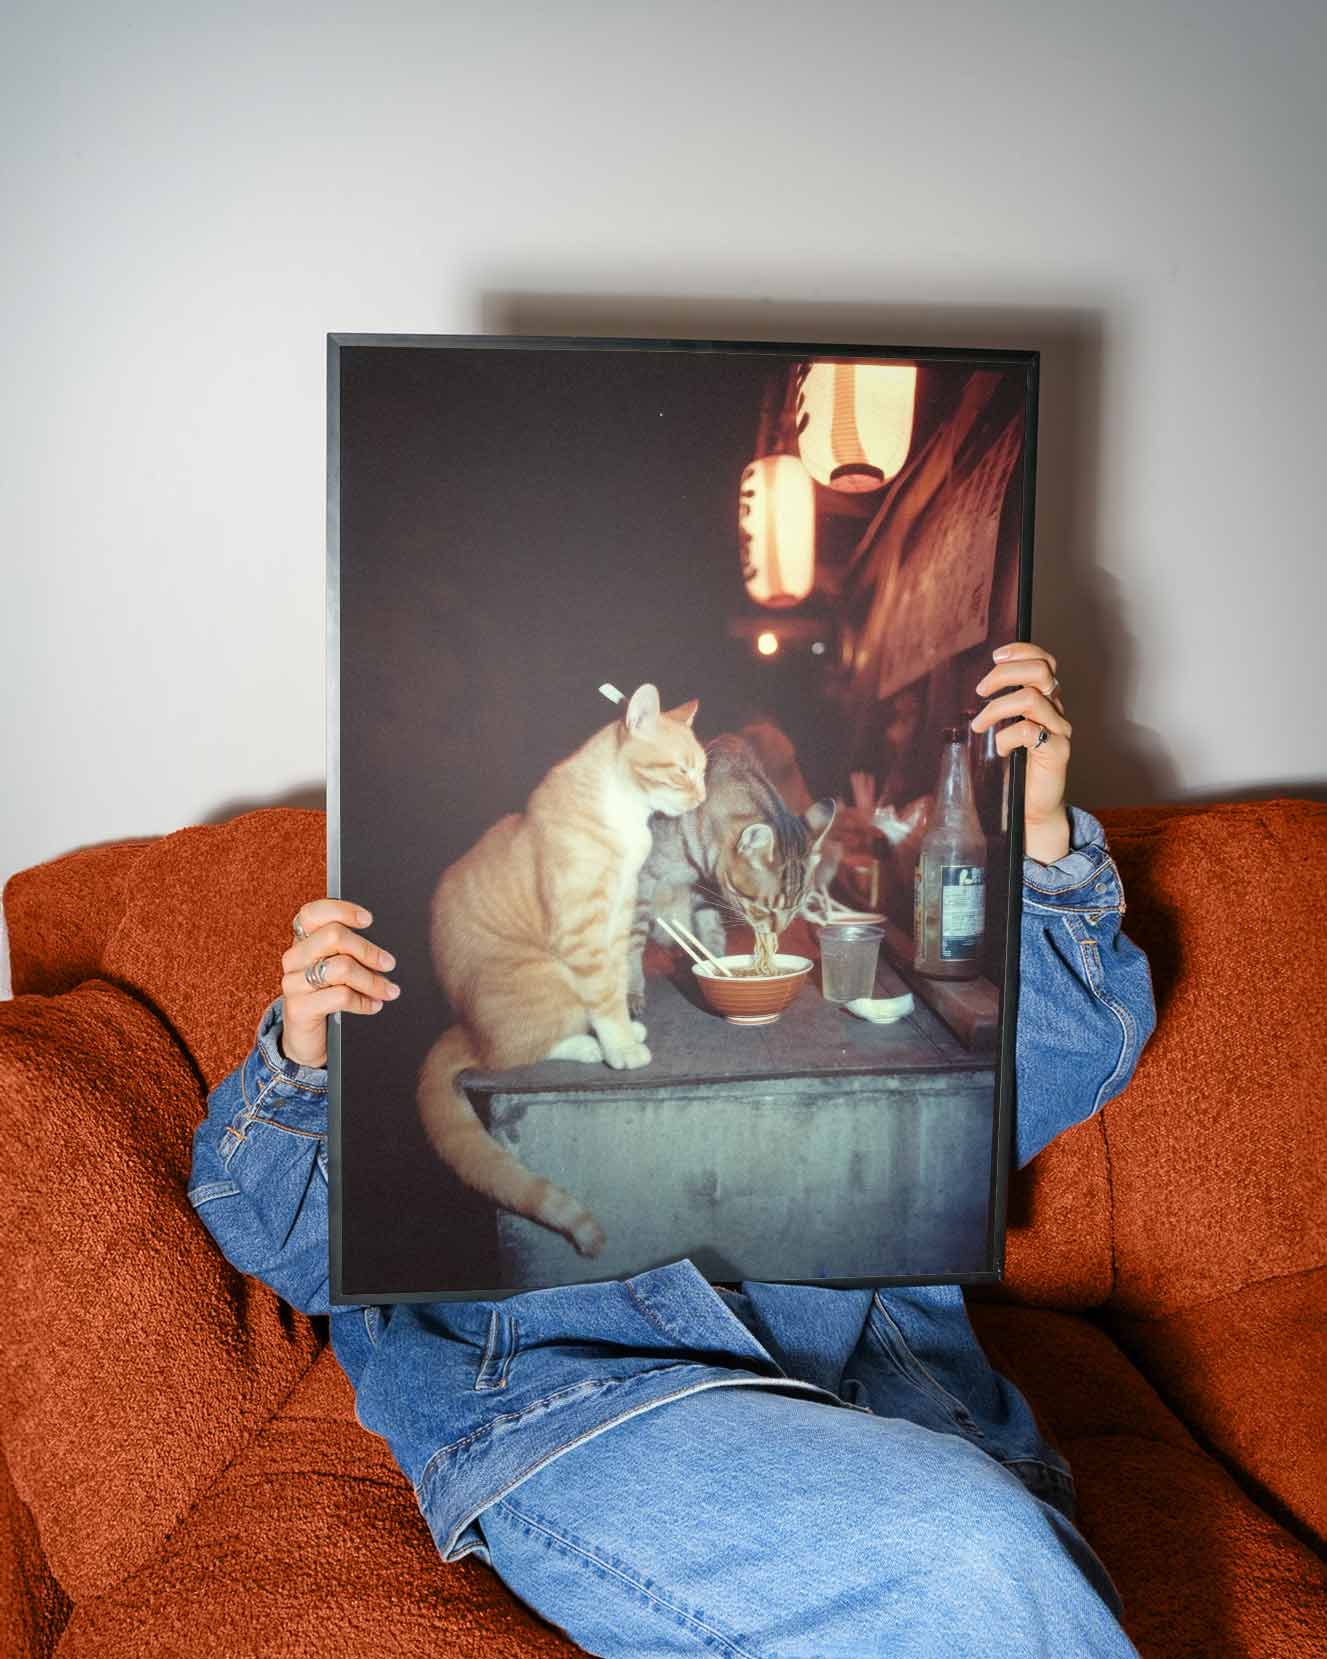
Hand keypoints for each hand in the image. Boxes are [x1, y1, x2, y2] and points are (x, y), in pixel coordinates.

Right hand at [280, 899, 400, 1066]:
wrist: (305, 1039)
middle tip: (388, 963)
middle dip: (368, 950)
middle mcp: (294, 958)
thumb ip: (349, 952)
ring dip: (372, 980)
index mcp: (303, 942)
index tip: (368, 919)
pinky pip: (340, 996)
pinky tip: (374, 1005)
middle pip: (334, 936)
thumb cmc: (327, 997)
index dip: (341, 910)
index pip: (313, 913)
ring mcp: (294, 983)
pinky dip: (364, 1001)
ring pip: (341, 967)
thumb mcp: (336, 970)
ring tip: (388, 990)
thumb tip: (384, 950)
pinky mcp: (299, 1008)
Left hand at [969, 640, 1070, 862]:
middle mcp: (1057, 710)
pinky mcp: (1057, 751)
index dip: (1022, 652)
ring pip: (1029, 699)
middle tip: (980, 691)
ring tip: (979, 726)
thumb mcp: (1008, 727)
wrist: (1034, 806)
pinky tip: (1001, 750)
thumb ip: (1004, 705)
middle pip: (1040, 671)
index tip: (995, 656)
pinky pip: (1027, 731)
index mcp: (1047, 700)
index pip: (1044, 661)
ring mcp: (1060, 730)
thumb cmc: (1018, 766)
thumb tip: (981, 685)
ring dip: (995, 709)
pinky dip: (1006, 737)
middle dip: (1003, 674)